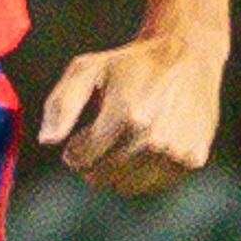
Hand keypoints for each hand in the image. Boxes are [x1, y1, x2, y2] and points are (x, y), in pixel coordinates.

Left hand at [38, 30, 218, 194]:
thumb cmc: (132, 63)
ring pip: (128, 185)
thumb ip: (62, 104)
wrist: (188, 54)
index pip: (83, 158)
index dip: (75, 152)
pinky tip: (144, 148)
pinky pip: (155, 184)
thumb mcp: (88, 69)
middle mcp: (152, 136)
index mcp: (125, 113)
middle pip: (104, 175)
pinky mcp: (193, 158)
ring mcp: (175, 151)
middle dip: (93, 164)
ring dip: (117, 172)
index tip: (78, 143)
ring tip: (120, 146)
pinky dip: (143, 174)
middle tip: (96, 147)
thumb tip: (47, 141)